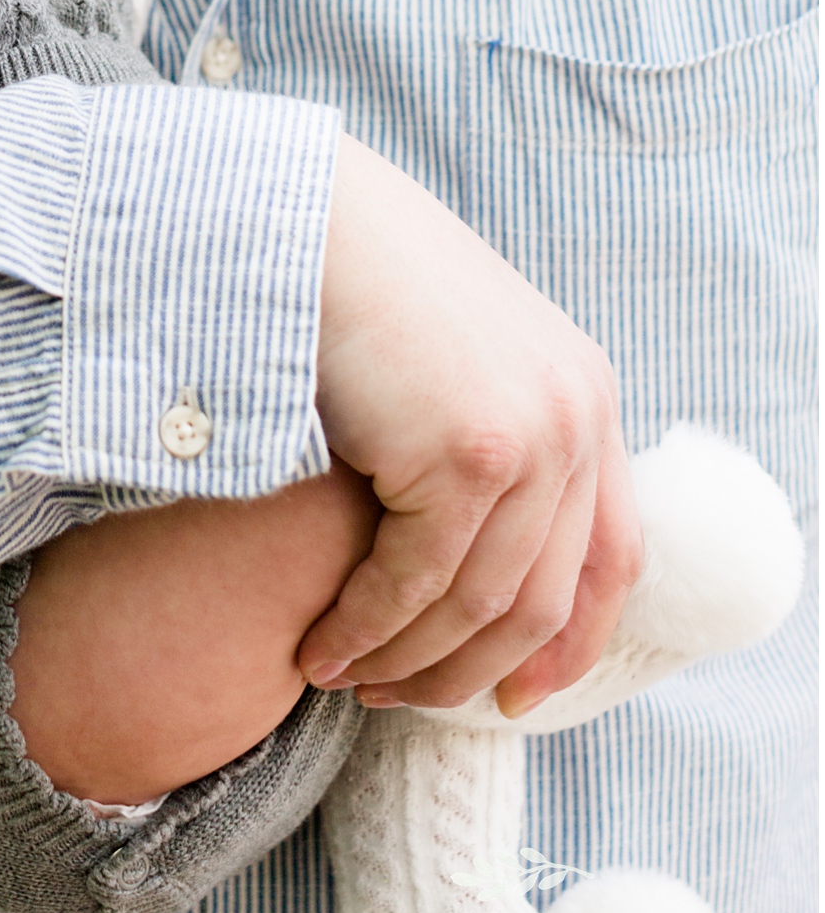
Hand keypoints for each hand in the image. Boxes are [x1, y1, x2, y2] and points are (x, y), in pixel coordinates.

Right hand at [299, 136, 641, 715]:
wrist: (300, 213)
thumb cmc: (351, 274)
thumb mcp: (448, 354)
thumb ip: (481, 427)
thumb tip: (468, 539)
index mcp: (586, 391)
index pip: (611, 555)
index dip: (569, 642)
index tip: (517, 698)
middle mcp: (578, 417)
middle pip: (542, 598)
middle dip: (470, 670)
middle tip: (398, 699)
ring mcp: (531, 436)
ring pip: (478, 604)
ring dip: (407, 661)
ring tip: (341, 679)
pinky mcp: (467, 453)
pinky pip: (417, 580)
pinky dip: (367, 629)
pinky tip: (319, 648)